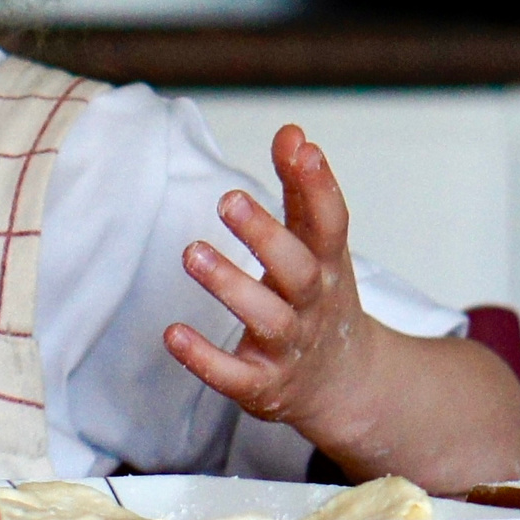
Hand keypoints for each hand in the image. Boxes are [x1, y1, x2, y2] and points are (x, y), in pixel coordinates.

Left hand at [163, 125, 380, 435]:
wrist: (345, 386)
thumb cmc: (320, 301)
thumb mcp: (318, 247)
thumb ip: (301, 190)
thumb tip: (292, 132)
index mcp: (327, 265)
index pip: (330, 223)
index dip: (320, 186)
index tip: (301, 149)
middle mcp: (313, 305)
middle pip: (298, 271)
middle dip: (266, 236)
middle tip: (229, 200)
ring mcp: (289, 346)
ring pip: (268, 320)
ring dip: (230, 287)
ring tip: (193, 253)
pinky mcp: (263, 384)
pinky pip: (235, 375)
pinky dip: (205, 359)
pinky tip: (173, 334)